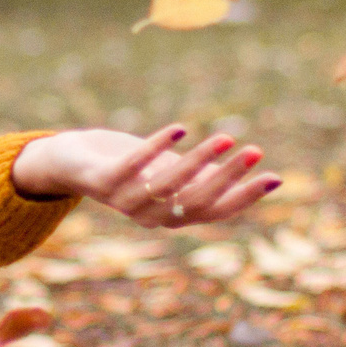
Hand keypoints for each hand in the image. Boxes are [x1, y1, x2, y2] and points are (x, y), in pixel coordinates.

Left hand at [10, 125, 279, 228]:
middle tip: (255, 151)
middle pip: (196, 202)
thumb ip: (204, 178)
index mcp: (172, 217)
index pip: (215, 212)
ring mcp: (124, 200)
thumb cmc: (130, 168)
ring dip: (199, 161)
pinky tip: (180, 129)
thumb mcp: (171, 174)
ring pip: (168, 186)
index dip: (244, 198)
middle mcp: (150, 216)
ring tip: (225, 137)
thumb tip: (259, 176)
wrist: (71, 164)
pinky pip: (132, 166)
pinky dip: (157, 148)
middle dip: (228, 178)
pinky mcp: (101, 181)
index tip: (274, 176)